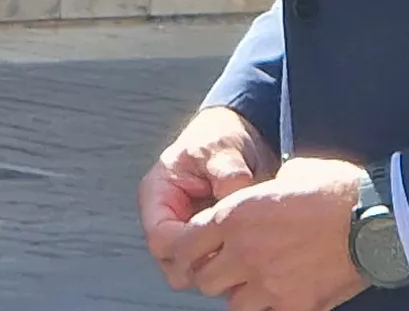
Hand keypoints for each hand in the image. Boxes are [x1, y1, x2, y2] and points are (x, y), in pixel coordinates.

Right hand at [139, 105, 268, 289]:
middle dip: (203, 264)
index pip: (160, 239)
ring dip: (217, 267)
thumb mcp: (222, 149)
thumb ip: (228, 174)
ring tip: (247, 250)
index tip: (221, 243)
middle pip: (172, 264)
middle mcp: (166, 220)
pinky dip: (228, 264)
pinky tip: (251, 251)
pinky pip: (210, 267)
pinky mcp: (203, 242)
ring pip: (191, 272)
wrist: (235, 136)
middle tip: (238, 252)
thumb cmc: (220, 138)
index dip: (188, 248)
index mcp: (157, 196)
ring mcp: (184, 233)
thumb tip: (236, 203)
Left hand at [184, 154, 368, 310]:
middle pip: (204, 280)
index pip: (185, 245)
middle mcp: (245, 252)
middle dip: (213, 273)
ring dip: (242, 293)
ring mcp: (269, 283)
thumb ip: (258, 195)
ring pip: (233, 304)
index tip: (194, 252)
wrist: (378, 217)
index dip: (186, 251)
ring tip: (259, 282)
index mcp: (235, 215)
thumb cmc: (336, 188)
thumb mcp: (285, 175)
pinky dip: (274, 306)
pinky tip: (286, 293)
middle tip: (229, 267)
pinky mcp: (296, 304)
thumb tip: (256, 199)